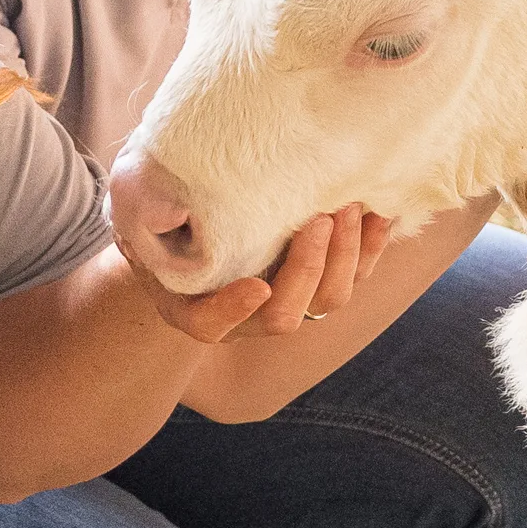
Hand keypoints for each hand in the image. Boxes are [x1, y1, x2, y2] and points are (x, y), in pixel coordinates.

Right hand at [136, 206, 393, 343]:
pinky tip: (380, 215)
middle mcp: (246, 317)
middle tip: (316, 220)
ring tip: (349, 209)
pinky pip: (355, 276)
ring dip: (345, 256)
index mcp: (195, 311)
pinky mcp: (319, 281)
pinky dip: (372, 248)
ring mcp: (288, 302)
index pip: (210, 325)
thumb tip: (167, 202)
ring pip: (328, 299)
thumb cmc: (165, 226)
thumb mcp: (145, 226)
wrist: (193, 231)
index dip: (235, 310)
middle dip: (307, 268)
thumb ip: (153, 221)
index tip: (255, 286)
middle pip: (285, 315)